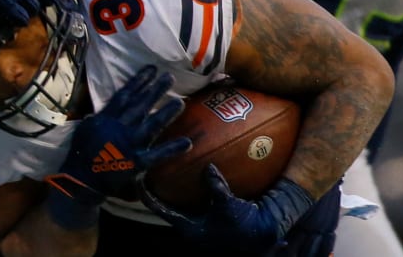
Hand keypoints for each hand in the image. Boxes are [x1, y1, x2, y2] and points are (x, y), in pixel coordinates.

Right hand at [46, 65, 190, 204]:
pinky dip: (172, 149)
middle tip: (170, 77)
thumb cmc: (81, 153)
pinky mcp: (137, 162)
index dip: (138, 81)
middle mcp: (120, 128)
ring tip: (180, 102)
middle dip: (155, 90)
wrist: (81, 179)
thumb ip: (98, 117)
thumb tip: (108, 106)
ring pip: (152, 125)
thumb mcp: (85, 129)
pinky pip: (157, 155)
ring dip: (167, 113)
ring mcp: (130, 145)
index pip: (125, 96)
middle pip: (141, 106)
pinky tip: (187, 142)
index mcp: (106, 119)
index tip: (151, 70)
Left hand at [139, 165, 313, 255]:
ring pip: (183, 202)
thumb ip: (216, 187)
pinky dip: (196, 186)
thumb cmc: (244, 226)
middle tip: (148, 171)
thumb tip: (207, 168)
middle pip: (169, 206)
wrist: (265, 234)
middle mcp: (193, 226)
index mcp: (190, 228)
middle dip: (159, 190)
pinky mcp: (213, 215)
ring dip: (176, 188)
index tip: (137, 182)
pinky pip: (199, 198)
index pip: (162, 211)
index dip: (148, 197)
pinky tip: (197, 170)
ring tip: (166, 168)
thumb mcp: (228, 206)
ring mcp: (203, 222)